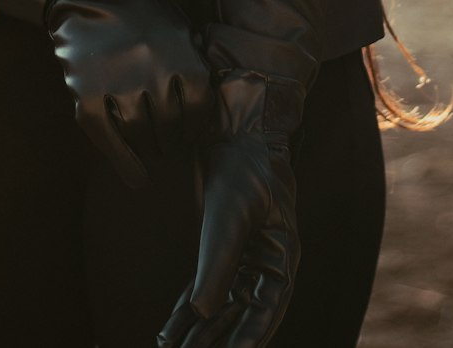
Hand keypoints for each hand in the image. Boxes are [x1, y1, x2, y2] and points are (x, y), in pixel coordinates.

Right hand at [45, 0, 215, 187]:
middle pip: (171, 124)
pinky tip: (135, 178)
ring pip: (141, 133)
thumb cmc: (140, 9)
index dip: (197, 126)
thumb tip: (201, 110)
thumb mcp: (178, 26)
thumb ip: (192, 62)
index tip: (191, 134)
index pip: (199, 106)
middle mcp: (152, 67)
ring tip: (152, 151)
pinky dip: (122, 161)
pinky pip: (106, 136)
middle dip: (172, 140)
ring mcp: (117, 80)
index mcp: (180, 51)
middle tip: (168, 144)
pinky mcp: (86, 90)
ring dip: (150, 150)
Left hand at [157, 71, 302, 347]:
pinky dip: (187, 308)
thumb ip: (216, 264)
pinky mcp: (221, 246)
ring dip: (196, 331)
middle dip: (214, 342)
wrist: (234, 126)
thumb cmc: (244, 166)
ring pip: (220, 306)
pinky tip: (171, 328)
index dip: (248, 340)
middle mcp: (264, 264)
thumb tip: (201, 312)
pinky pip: (205, 286)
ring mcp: (243, 257)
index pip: (265, 312)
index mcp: (281, 259)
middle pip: (240, 316)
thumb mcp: (228, 215)